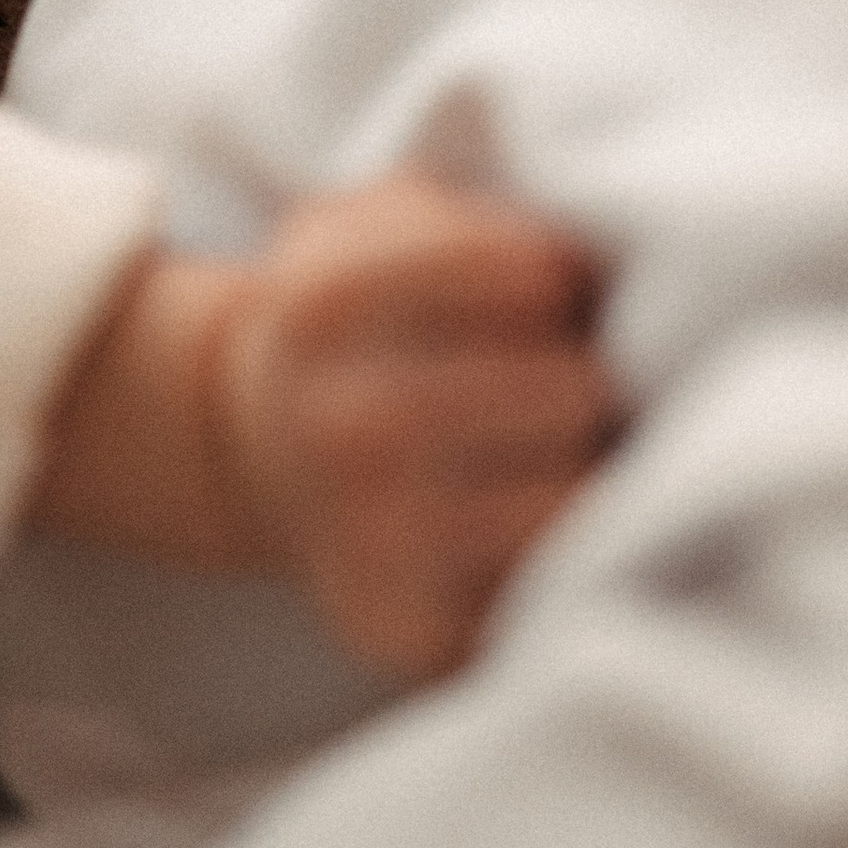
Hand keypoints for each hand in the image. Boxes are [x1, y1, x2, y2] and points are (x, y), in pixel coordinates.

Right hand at [30, 172, 620, 682]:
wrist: (254, 442)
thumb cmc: (362, 317)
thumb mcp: (379, 219)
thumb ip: (471, 213)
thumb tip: (594, 266)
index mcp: (324, 302)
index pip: (533, 277)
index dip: (562, 279)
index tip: (545, 289)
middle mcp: (338, 427)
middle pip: (570, 392)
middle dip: (590, 377)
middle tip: (568, 380)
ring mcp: (369, 538)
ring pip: (574, 501)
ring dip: (594, 470)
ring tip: (565, 451)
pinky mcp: (406, 634)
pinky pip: (547, 595)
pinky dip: (568, 560)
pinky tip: (534, 519)